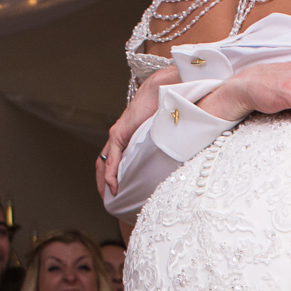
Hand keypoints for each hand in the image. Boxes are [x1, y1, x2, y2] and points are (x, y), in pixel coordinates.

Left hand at [99, 64, 180, 195]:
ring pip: (105, 163)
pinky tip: (113, 188)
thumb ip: (171, 142)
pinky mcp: (120, 133)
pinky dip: (111, 174)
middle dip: (106, 182)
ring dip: (105, 181)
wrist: (165, 89)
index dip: (117, 174)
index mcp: (133, 135)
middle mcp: (123, 135)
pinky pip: (112, 159)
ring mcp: (119, 134)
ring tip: (109, 198)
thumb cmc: (170, 106)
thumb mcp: (169, 131)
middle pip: (107, 162)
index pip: (119, 157)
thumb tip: (186, 154)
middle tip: (111, 200)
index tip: (121, 191)